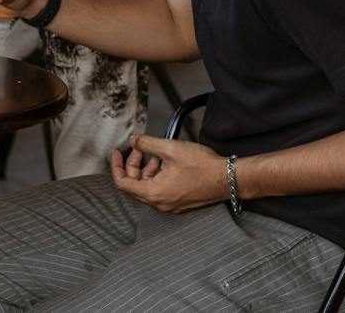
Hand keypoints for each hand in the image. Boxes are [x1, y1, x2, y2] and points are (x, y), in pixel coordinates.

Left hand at [108, 134, 226, 213]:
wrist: (228, 179)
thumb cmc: (203, 166)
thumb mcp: (170, 148)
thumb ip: (147, 143)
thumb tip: (134, 140)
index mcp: (154, 193)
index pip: (122, 183)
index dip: (116, 166)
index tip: (116, 153)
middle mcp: (160, 203)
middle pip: (135, 185)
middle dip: (133, 164)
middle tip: (139, 148)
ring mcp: (170, 205)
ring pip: (148, 187)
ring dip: (146, 169)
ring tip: (155, 154)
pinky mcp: (180, 202)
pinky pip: (160, 190)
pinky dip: (157, 176)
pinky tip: (165, 163)